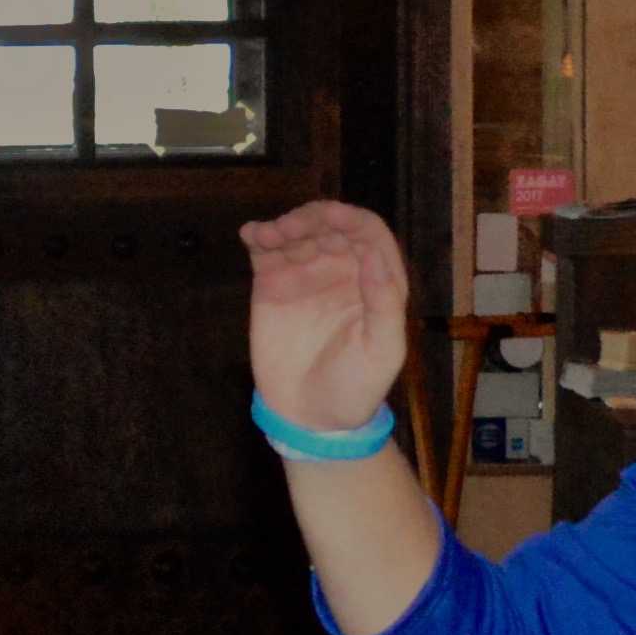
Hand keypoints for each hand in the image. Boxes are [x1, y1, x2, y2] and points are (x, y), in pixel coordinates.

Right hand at [240, 202, 408, 434]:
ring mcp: (305, 275)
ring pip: (297, 233)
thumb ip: (384, 303)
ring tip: (270, 235)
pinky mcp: (272, 286)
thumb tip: (374, 255)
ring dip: (284, 225)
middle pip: (329, 227)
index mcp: (375, 281)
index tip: (331, 216)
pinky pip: (266, 252)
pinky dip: (258, 236)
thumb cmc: (355, 388)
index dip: (350, 218)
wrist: (309, 418)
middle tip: (291, 228)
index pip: (368, 234)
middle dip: (312, 219)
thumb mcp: (382, 351)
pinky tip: (252, 233)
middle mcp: (341, 270)